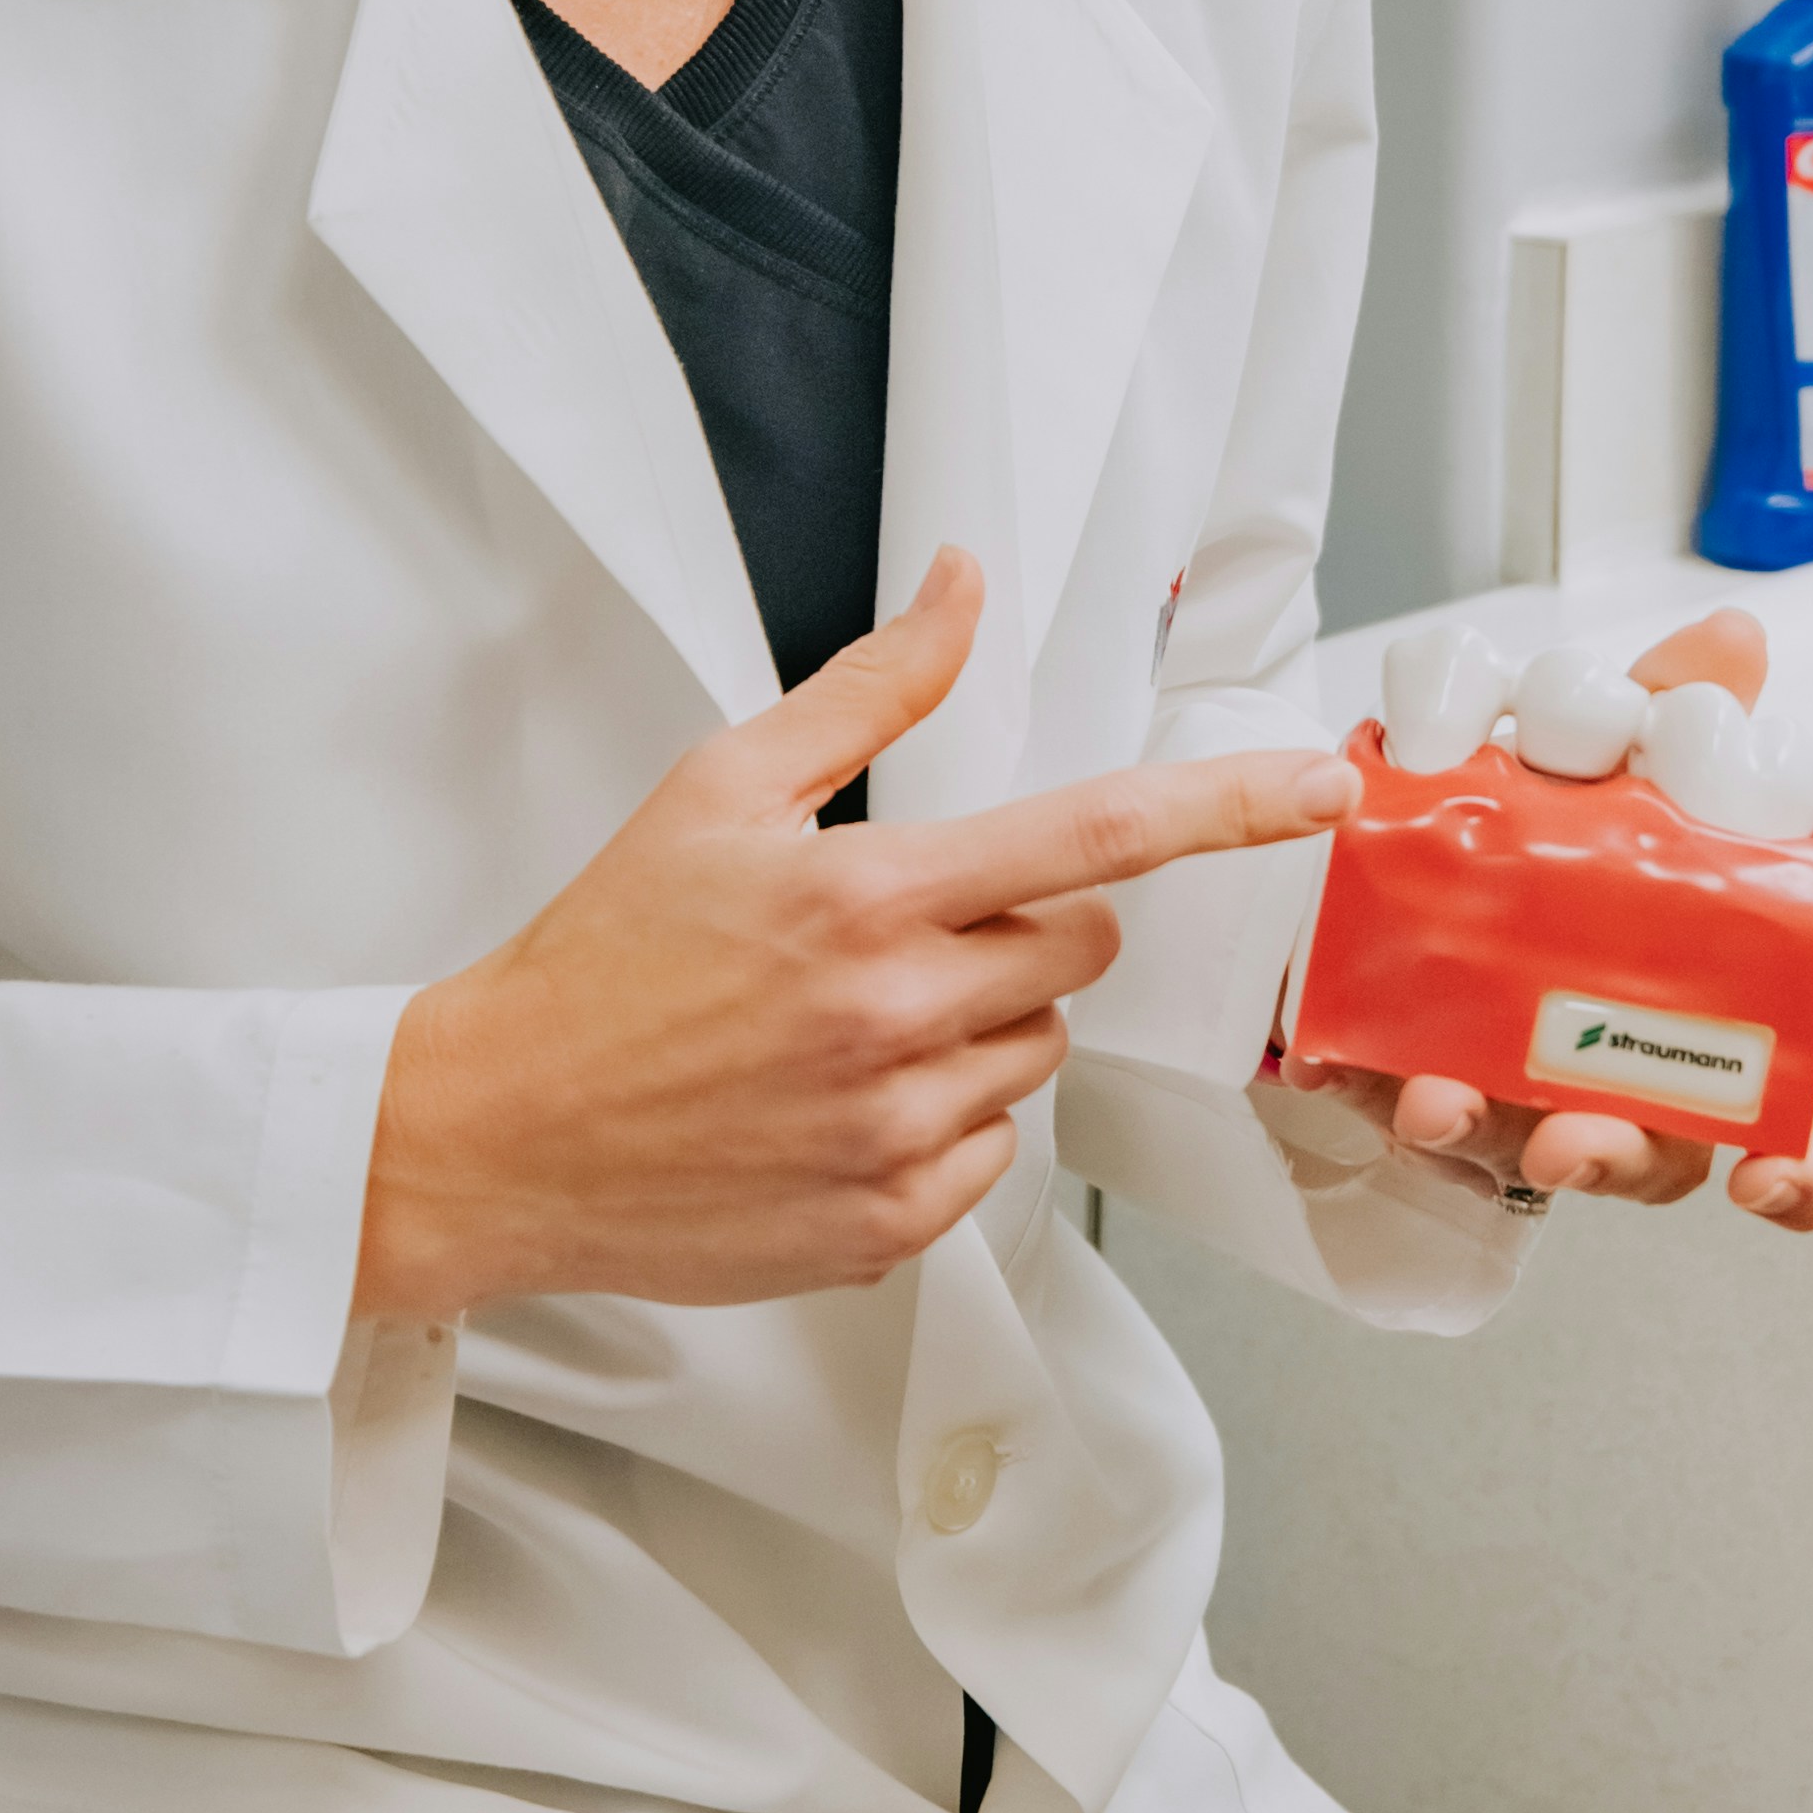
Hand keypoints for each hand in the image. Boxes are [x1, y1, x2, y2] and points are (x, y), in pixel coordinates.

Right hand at [357, 549, 1352, 1314]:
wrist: (496, 1130)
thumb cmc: (601, 959)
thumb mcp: (720, 789)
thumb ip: (868, 692)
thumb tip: (960, 588)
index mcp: (869, 897)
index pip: (1093, 837)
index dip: (1226, 805)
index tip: (1317, 786)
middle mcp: (897, 1018)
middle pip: (1073, 951)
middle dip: (1020, 930)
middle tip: (899, 933)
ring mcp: (895, 1133)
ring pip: (1036, 1055)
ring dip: (977, 1031)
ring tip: (846, 1025)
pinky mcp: (885, 1225)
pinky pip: (991, 1159)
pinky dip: (942, 1126)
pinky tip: (840, 1103)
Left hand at [1300, 609, 1812, 1235]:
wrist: (1444, 819)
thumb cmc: (1581, 826)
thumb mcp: (1641, 755)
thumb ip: (1686, 706)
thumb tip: (1731, 643)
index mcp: (1719, 1021)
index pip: (1809, 1133)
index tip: (1771, 1182)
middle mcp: (1632, 1077)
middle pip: (1653, 1158)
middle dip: (1611, 1155)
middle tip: (1574, 1135)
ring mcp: (1524, 1089)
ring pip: (1515, 1145)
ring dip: (1476, 1129)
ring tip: (1439, 1095)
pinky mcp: (1421, 1072)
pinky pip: (1392, 1101)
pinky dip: (1363, 1084)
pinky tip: (1334, 1057)